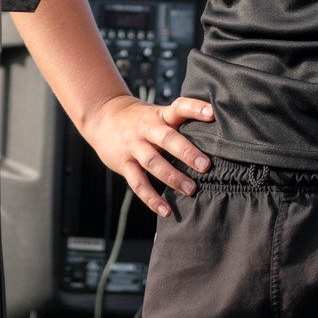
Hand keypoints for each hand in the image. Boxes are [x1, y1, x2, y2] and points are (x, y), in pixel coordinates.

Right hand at [79, 94, 214, 217]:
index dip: (195, 108)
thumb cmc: (140, 118)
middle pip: (167, 138)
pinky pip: (138, 183)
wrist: (102, 116)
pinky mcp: (124, 163)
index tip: (212, 114)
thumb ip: (179, 122)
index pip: (179, 107)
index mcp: (160, 115)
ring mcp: (134, 146)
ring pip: (153, 162)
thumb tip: (215, 135)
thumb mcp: (158, 113)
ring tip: (190, 190)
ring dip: (172, 177)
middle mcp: (147, 129)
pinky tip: (166, 210)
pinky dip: (151, 198)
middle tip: (206, 166)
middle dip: (187, 152)